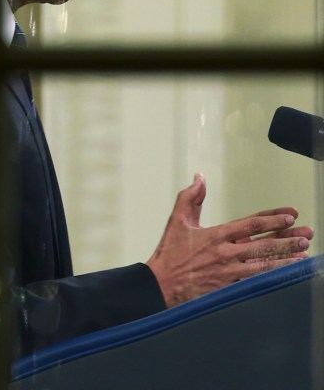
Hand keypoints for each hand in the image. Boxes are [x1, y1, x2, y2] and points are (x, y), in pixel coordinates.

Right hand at [145, 172, 313, 307]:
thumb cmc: (169, 254)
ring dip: (286, 259)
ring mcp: (229, 273)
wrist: (161, 285)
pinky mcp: (229, 288)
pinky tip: (286, 276)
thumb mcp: (177, 221)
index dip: (272, 219)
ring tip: (304, 254)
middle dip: (287, 238)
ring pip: (264, 265)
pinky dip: (273, 278)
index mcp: (216, 235)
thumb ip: (190, 198)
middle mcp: (226, 253)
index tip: (289, 215)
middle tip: (306, 233)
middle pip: (263, 244)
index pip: (250, 224)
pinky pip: (256, 282)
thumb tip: (200, 178)